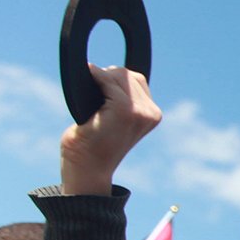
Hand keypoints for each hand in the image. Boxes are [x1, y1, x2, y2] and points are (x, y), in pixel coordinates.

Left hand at [58, 64, 161, 195]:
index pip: (136, 80)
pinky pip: (107, 80)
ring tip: (92, 104)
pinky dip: (95, 78)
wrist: (88, 168)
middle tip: (94, 104)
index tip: (103, 100)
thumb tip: (110, 71)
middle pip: (127, 74)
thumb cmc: (95, 144)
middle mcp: (150, 113)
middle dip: (107, 81)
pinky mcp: (124, 109)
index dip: (115, 84)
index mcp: (152, 115)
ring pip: (117, 75)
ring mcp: (140, 111)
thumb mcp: (115, 120)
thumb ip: (123, 99)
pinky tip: (86, 88)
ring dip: (100, 82)